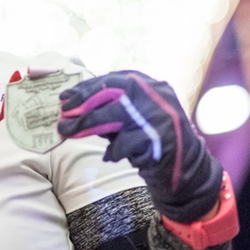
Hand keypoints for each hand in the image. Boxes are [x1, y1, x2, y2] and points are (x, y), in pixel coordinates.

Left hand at [57, 70, 222, 222]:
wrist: (187, 170)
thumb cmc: (153, 141)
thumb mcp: (134, 118)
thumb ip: (111, 109)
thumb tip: (73, 107)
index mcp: (152, 85)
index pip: (114, 79)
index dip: (87, 87)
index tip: (66, 96)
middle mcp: (157, 95)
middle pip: (109, 92)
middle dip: (82, 102)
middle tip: (62, 113)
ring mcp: (158, 115)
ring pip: (110, 116)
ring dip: (84, 125)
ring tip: (67, 132)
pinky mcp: (157, 139)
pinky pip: (122, 143)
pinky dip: (113, 151)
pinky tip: (110, 156)